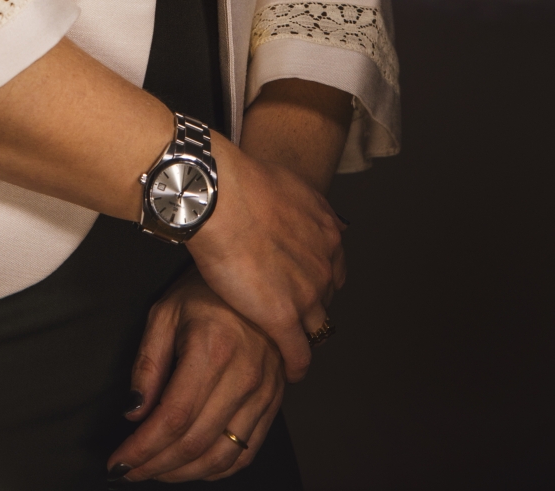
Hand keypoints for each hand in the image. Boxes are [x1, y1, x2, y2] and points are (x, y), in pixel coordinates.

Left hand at [106, 273, 284, 481]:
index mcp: (212, 350)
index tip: (118, 461)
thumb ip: (147, 365)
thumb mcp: (165, 313)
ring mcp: (264, 392)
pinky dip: (219, 469)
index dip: (142, 448)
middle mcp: (243, 376)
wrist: (257, 276)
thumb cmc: (205, 290)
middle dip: (157, 465)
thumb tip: (134, 414)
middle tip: (130, 471)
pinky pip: (248, 451)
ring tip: (157, 472)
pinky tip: (194, 467)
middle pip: (195, 443)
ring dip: (185, 474)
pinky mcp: (275, 401)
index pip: (172, 417)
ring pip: (223, 455)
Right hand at [187, 134, 344, 379]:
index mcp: (328, 235)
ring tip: (290, 345)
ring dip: (305, 337)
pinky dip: (296, 366)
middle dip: (310, 305)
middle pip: (325, 299)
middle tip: (288, 309)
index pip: (333, 271)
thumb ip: (313, 207)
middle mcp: (324, 266)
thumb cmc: (244, 183)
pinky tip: (290, 371)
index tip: (301, 285)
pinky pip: (298, 354)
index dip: (315, 279)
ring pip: (316, 330)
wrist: (221, 197)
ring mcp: (306, 295)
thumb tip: (330, 220)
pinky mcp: (282, 318)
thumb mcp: (292, 184)